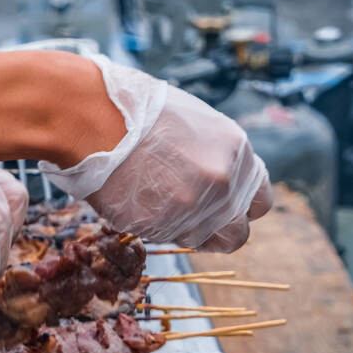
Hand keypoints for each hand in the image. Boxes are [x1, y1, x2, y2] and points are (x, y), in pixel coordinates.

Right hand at [40, 55, 271, 251]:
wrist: (92, 120)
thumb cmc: (138, 112)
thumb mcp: (196, 124)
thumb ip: (217, 157)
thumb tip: (223, 180)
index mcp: (236, 152)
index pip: (260, 202)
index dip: (241, 206)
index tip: (225, 205)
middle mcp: (222, 185)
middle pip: (237, 234)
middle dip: (219, 229)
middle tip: (195, 215)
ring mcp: (190, 211)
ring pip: (200, 241)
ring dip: (185, 229)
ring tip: (159, 200)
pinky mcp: (158, 228)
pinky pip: (165, 239)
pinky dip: (155, 226)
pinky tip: (139, 199)